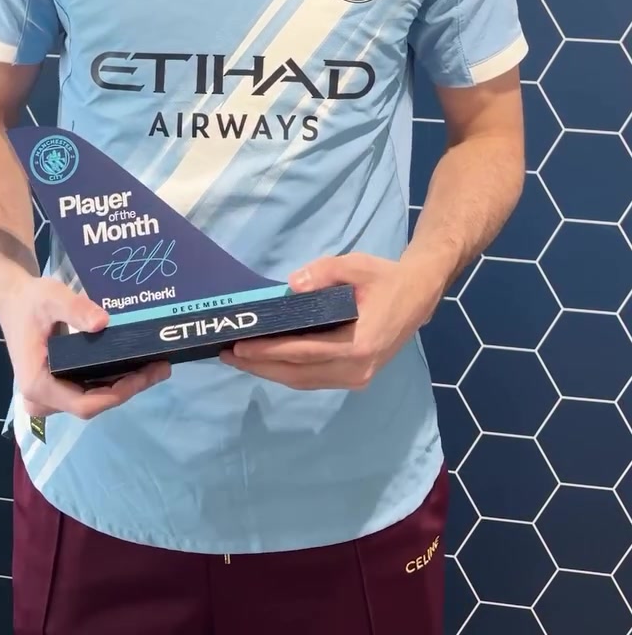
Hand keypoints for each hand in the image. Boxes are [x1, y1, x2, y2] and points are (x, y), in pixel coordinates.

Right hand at [0, 276, 170, 419]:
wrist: (15, 300)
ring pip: (93, 399)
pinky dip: (112, 379)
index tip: (145, 375)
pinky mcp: (58, 386)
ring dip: (124, 384)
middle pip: (93, 403)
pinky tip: (136, 364)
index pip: (84, 404)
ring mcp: (50, 396)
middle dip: (128, 387)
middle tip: (161, 366)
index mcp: (38, 385)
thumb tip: (103, 323)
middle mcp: (43, 398)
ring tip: (156, 364)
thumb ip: (75, 309)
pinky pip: (89, 389)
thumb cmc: (31, 300)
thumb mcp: (52, 298)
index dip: (117, 394)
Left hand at [219, 251, 441, 390]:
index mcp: (359, 345)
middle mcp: (357, 369)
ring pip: (305, 381)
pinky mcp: (355, 377)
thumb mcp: (357, 265)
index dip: (270, 352)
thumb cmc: (385, 278)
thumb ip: (324, 273)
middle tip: (228, 355)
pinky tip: (268, 361)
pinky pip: (314, 379)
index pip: (304, 353)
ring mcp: (357, 378)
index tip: (241, 346)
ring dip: (271, 372)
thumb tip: (291, 287)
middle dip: (261, 367)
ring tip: (239, 359)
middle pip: (299, 375)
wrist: (419, 294)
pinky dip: (288, 372)